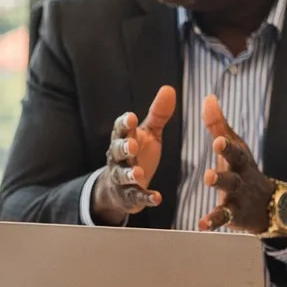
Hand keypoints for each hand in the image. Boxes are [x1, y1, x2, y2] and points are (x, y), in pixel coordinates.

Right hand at [89, 85, 175, 223]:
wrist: (119, 189)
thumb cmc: (137, 154)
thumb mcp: (148, 134)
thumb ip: (158, 114)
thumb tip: (169, 88)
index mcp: (124, 139)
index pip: (120, 129)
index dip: (124, 124)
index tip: (131, 117)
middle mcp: (118, 158)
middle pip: (116, 151)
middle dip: (124, 148)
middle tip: (132, 145)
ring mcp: (121, 179)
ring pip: (122, 175)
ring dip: (129, 174)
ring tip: (138, 174)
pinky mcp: (129, 197)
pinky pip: (135, 197)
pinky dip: (145, 198)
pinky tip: (157, 198)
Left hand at [197, 94, 275, 232]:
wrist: (267, 203)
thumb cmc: (243, 168)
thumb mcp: (234, 146)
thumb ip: (218, 125)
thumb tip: (208, 98)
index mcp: (239, 159)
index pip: (234, 151)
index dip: (226, 145)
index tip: (218, 140)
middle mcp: (241, 177)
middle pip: (232, 175)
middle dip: (222, 173)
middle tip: (209, 173)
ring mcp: (238, 197)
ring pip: (229, 193)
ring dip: (219, 190)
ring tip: (208, 183)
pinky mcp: (233, 214)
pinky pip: (223, 217)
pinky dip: (213, 221)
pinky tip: (201, 224)